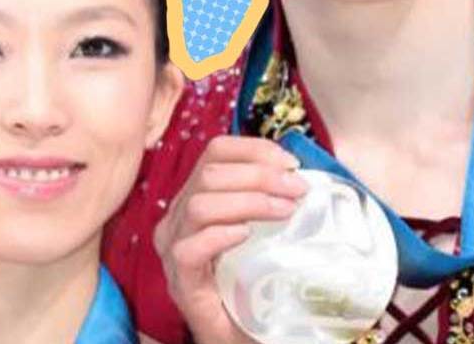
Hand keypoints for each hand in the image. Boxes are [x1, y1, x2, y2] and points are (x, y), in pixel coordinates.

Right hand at [153, 135, 307, 343]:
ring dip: (248, 202)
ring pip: (199, 205)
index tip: (291, 162)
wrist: (238, 335)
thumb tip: (300, 172)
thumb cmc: (251, 281)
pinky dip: (220, 235)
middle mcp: (177, 217)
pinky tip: (246, 236)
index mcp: (194, 196)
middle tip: (297, 190)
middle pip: (209, 174)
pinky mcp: (180, 281)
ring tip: (283, 212)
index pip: (215, 151)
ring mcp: (173, 249)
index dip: (253, 149)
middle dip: (260, 175)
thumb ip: (269, 200)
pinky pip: (189, 249)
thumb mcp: (261, 231)